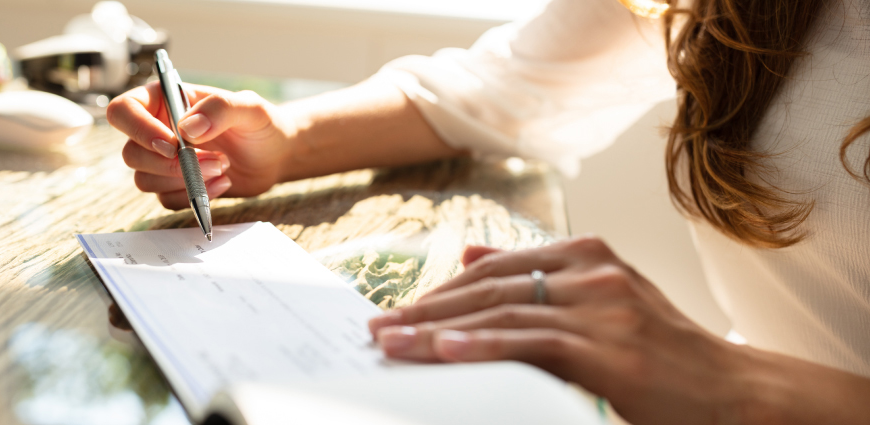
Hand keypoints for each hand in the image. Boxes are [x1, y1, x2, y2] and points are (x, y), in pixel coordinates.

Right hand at [107, 82, 295, 208]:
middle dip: (170, 165)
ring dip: (184, 181)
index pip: (123, 110)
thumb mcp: (250, 107)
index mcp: (164, 100)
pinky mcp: (176, 186)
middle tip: (214, 160)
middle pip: (131, 153)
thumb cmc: (261, 124)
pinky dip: (193, 197)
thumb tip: (187, 128)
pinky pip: (166, 199)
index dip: (139, 130)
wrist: (275, 155)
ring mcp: (163, 161)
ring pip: (144, 180)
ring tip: (223, 167)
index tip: (173, 144)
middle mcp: (157, 130)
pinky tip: (222, 183)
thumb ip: (220, 109)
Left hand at [367, 238, 753, 424]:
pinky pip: (534, 342)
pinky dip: (485, 345)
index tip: (400, 310)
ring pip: (503, 311)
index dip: (440, 289)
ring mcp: (603, 307)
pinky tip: (446, 350)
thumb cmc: (663, 354)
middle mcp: (592, 272)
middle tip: (380, 328)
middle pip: (489, 286)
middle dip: (428, 309)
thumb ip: (536, 276)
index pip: (494, 266)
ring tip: (393, 343)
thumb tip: (467, 254)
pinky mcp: (611, 348)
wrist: (734, 392)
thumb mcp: (600, 301)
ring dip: (439, 329)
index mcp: (587, 255)